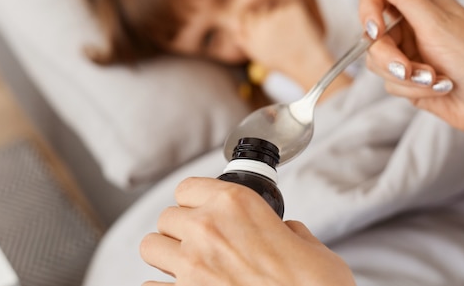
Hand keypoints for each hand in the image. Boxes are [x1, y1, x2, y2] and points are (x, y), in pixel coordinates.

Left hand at [140, 177, 355, 285]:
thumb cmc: (313, 285)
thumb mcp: (310, 246)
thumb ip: (289, 233)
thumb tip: (285, 234)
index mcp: (236, 204)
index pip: (187, 188)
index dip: (195, 201)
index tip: (203, 211)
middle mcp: (207, 229)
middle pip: (166, 217)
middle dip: (180, 229)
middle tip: (200, 242)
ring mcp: (191, 266)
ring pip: (151, 246)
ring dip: (167, 254)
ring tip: (187, 264)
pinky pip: (150, 285)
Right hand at [237, 2, 344, 93]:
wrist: (307, 63)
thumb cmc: (283, 62)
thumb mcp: (258, 55)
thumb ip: (244, 40)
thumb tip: (236, 29)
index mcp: (251, 31)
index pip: (247, 15)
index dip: (256, 21)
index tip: (265, 28)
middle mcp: (262, 20)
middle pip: (262, 10)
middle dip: (270, 18)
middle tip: (282, 33)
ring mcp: (278, 13)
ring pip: (277, 9)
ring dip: (283, 16)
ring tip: (292, 35)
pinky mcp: (292, 8)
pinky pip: (292, 8)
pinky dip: (296, 17)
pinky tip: (299, 31)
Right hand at [359, 0, 463, 138]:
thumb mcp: (436, 23)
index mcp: (419, 3)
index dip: (369, 13)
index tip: (376, 31)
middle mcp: (410, 25)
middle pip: (372, 37)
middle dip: (390, 58)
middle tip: (407, 69)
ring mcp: (408, 53)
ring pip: (377, 63)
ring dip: (406, 77)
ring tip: (434, 80)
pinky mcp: (407, 79)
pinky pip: (389, 83)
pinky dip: (412, 89)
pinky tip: (438, 89)